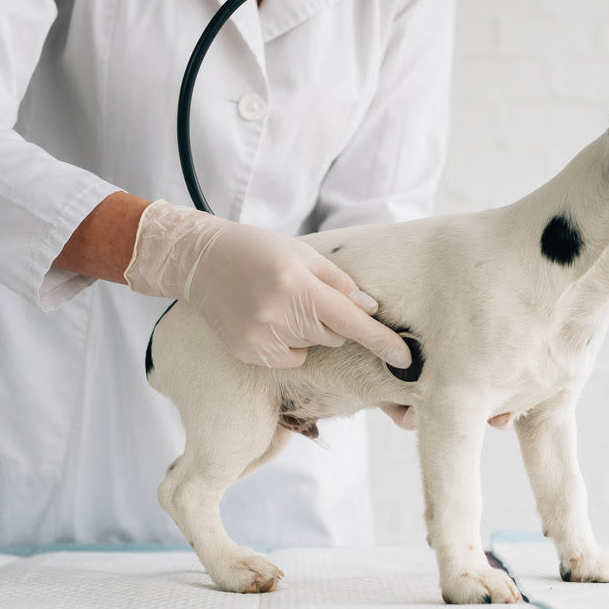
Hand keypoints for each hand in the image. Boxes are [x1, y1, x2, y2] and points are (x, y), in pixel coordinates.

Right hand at [124, 200, 411, 368]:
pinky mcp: (249, 354)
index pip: (351, 321)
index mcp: (297, 286)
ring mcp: (261, 339)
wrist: (201, 261)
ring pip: (314, 347)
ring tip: (280, 303)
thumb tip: (371, 310)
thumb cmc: (258, 250)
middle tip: (304, 294)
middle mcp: (279, 316)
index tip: (406, 358)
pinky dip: (289, 344)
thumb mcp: (304, 254)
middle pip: (334, 335)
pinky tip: (267, 319)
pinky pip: (291, 358)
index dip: (381, 340)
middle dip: (331, 320)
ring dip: (309, 331)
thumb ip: (340, 283)